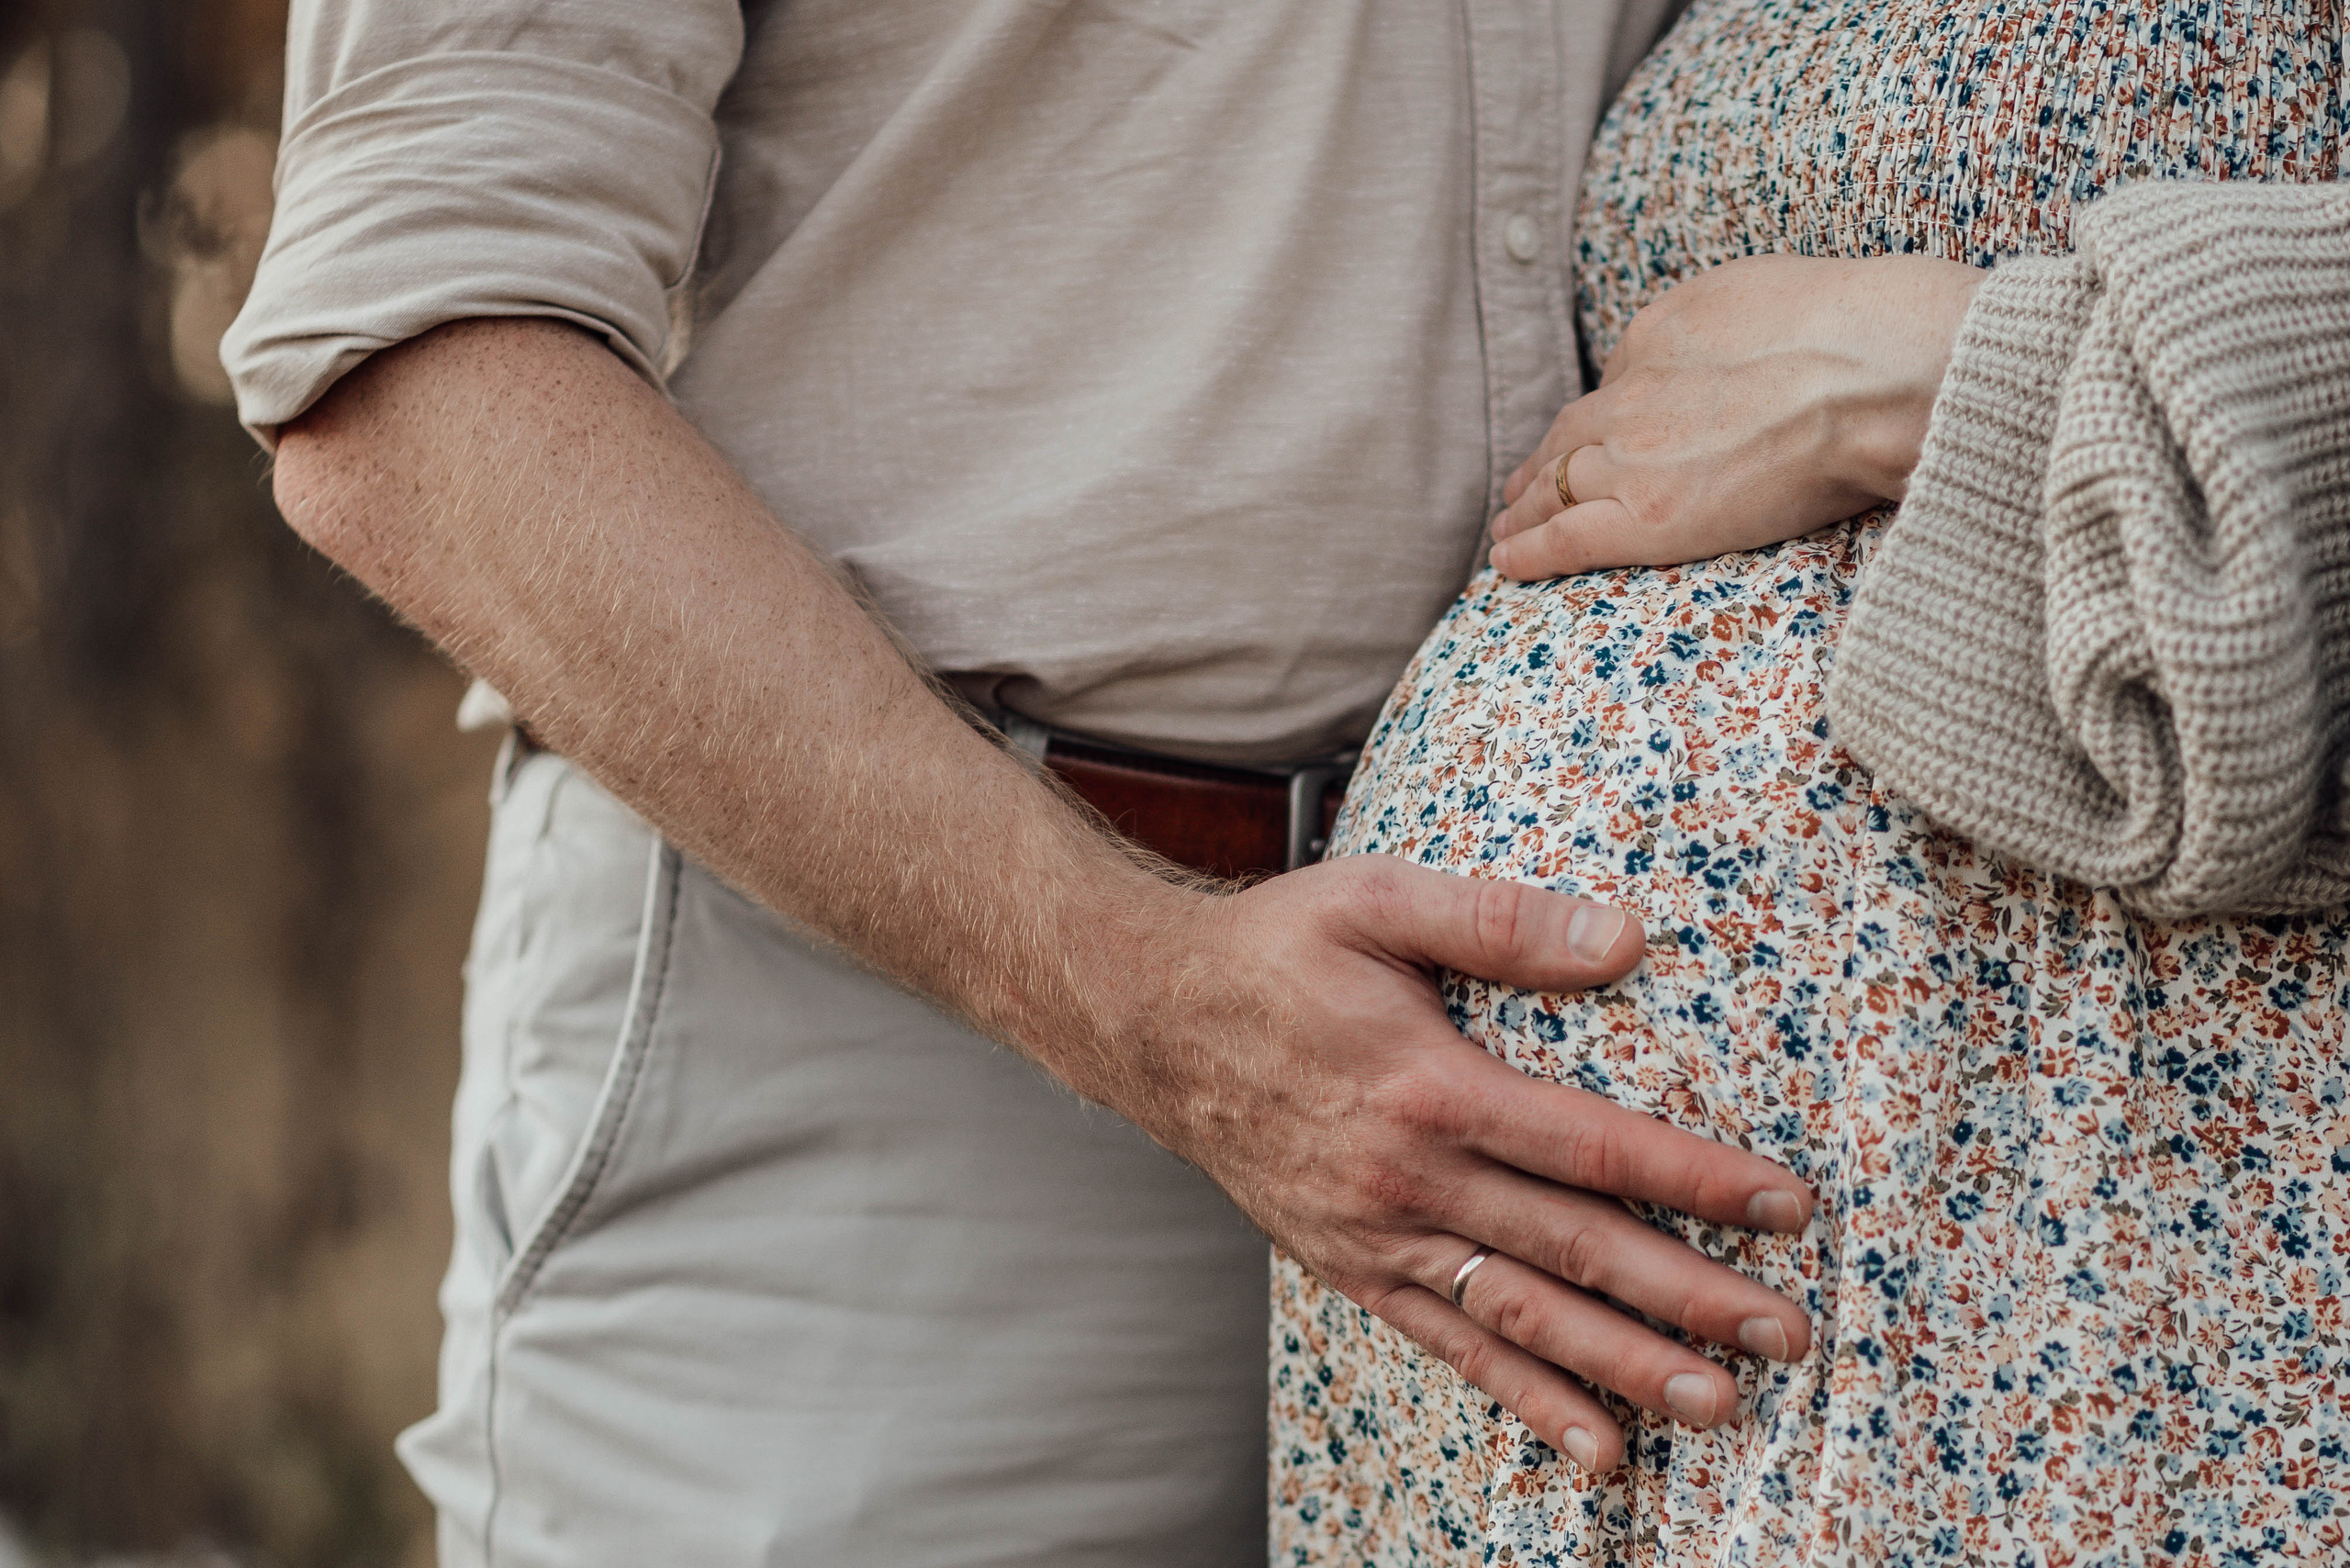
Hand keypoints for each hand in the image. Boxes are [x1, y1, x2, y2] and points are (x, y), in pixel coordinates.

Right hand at [1132, 854, 1815, 1472]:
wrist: (1151, 1023)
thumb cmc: (1273, 953)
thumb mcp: (1377, 900)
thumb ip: (1500, 920)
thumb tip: (1625, 937)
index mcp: (1428, 1086)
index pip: (1593, 1147)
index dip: (1696, 1180)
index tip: (1786, 1205)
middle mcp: (1409, 1178)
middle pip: (1574, 1250)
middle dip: (1690, 1296)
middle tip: (1788, 1334)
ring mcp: (1378, 1236)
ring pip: (1521, 1317)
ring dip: (1625, 1366)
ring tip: (1718, 1404)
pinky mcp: (1352, 1268)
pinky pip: (1450, 1347)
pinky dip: (1526, 1400)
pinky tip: (1595, 1443)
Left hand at [1490, 252, 1982, 579]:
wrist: (1871, 377)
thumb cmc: (1857, 332)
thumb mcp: (1771, 294)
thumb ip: (1727, 325)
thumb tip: (1722, 348)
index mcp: (1660, 334)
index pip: (1619, 383)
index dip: (1600, 418)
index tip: (1590, 437)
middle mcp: (1632, 393)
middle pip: (1571, 436)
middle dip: (1542, 464)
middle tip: (1521, 487)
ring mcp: (1633, 457)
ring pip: (1555, 486)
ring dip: (1524, 508)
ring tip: (1507, 527)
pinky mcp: (1645, 517)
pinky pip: (1565, 538)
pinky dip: (1528, 551)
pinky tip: (1506, 563)